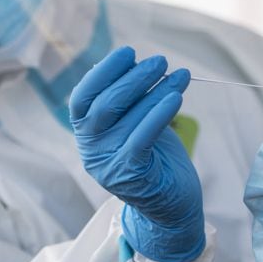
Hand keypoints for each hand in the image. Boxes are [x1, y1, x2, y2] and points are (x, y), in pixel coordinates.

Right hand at [69, 46, 204, 261]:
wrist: (170, 208)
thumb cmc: (154, 159)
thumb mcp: (135, 124)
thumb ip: (127, 100)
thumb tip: (129, 63)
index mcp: (86, 134)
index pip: (83, 97)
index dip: (103, 72)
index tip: (128, 53)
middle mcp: (91, 149)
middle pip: (105, 104)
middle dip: (134, 78)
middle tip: (160, 62)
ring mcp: (108, 164)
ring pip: (128, 117)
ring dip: (156, 91)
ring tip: (179, 75)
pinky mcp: (131, 174)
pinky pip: (143, 137)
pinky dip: (160, 113)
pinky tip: (176, 96)